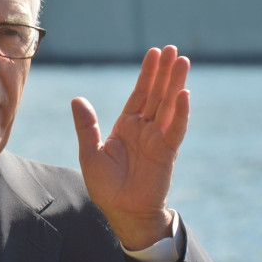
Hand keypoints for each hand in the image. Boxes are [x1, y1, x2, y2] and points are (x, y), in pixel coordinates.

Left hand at [72, 45, 189, 249]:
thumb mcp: (90, 152)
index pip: (140, 93)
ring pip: (169, 106)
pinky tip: (184, 94)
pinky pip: (175, 129)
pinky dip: (181, 112)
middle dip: (164, 72)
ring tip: (182, 61)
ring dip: (175, 84)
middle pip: (157, 94)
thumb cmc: (106, 186)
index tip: (155, 53)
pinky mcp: (167, 152)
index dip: (147, 73)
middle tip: (172, 49)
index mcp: (127, 125)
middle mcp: (145, 128)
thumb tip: (77, 99)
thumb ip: (86, 125)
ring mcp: (157, 139)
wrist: (122, 212)